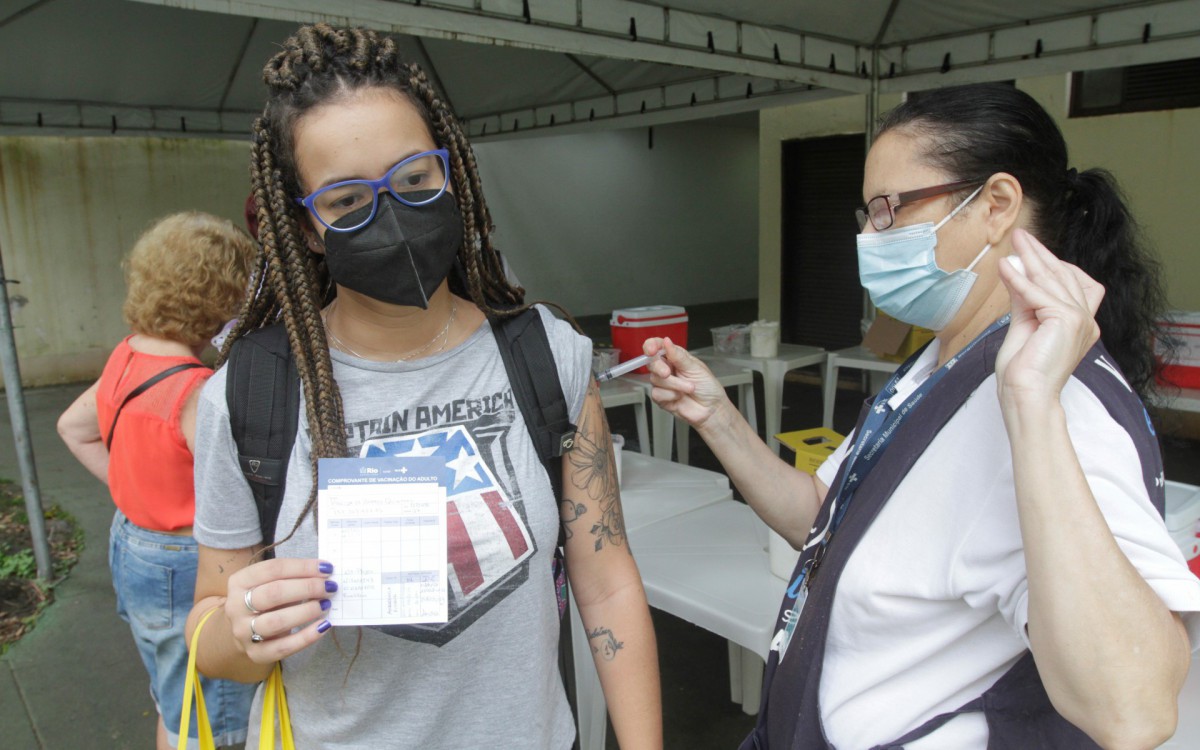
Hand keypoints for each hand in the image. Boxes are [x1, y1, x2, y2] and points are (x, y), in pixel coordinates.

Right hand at [227, 558, 335, 663]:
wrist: (243, 632)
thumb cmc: (264, 601)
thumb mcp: (269, 583)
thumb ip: (292, 577)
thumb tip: (325, 573)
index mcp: (240, 582)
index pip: (273, 569)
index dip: (302, 567)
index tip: (326, 569)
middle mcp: (236, 606)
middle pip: (274, 593)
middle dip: (306, 588)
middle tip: (329, 587)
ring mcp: (243, 632)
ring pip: (276, 621)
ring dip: (306, 611)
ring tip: (326, 605)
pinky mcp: (255, 654)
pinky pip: (283, 647)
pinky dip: (306, 637)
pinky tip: (323, 626)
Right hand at [642, 337, 731, 429]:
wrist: (711, 409)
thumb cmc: (707, 387)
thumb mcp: (695, 368)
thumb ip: (678, 356)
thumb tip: (667, 342)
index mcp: (675, 357)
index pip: (657, 346)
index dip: (651, 346)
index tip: (652, 350)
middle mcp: (667, 368)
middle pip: (651, 362)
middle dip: (659, 368)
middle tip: (668, 373)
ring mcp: (663, 383)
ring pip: (655, 379)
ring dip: (674, 385)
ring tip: (688, 388)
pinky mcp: (661, 397)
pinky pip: (656, 393)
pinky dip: (670, 395)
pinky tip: (679, 397)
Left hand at [995, 228, 1104, 410]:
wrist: (1025, 394)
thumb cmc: (1023, 370)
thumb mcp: (1023, 324)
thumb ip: (1023, 298)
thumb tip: (1015, 268)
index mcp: (1082, 323)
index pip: (1073, 283)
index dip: (1052, 263)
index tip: (1031, 249)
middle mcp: (1086, 320)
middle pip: (1065, 276)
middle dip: (1042, 254)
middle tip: (1022, 236)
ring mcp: (1080, 320)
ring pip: (1053, 281)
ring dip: (1032, 259)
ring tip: (1016, 243)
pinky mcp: (1067, 320)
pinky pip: (1038, 294)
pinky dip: (1020, 279)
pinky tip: (1006, 267)